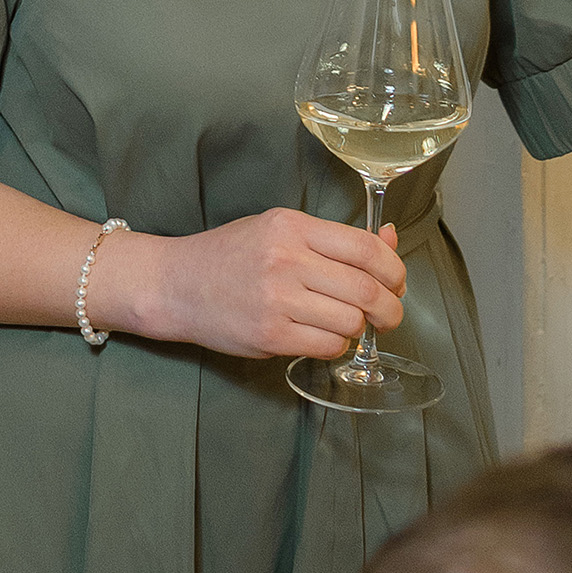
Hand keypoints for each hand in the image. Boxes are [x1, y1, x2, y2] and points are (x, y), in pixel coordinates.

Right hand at [97, 210, 404, 361]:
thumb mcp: (279, 231)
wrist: (176, 284)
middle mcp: (286, 259)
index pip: (366, 248)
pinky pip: (327, 346)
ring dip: (359, 328)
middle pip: (366, 289)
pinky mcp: (270, 335)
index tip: (396, 282)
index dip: (394, 269)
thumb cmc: (230, 255)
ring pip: (351, 322)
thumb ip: (333, 240)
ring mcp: (277, 299)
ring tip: (346, 324)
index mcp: (292, 226)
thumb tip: (392, 241)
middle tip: (388, 314)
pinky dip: (336, 346)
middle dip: (390, 308)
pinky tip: (322, 337)